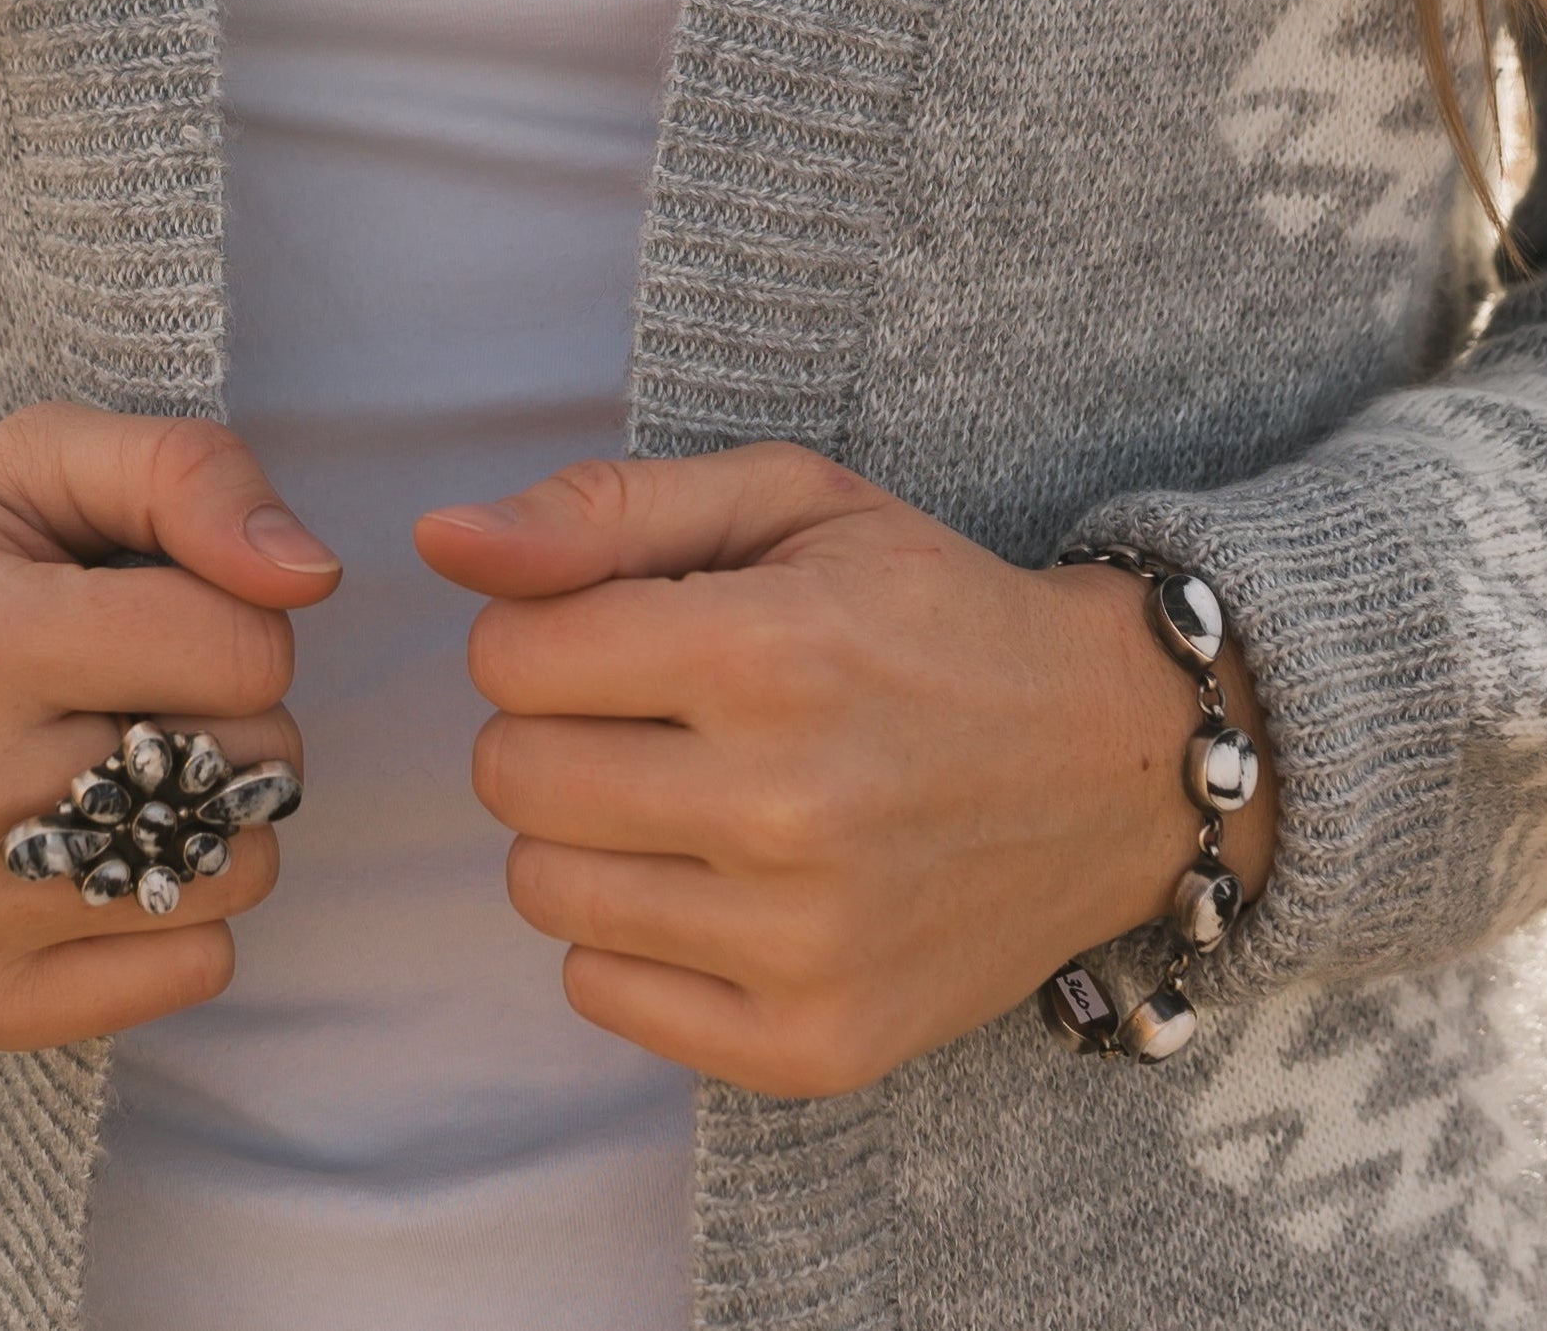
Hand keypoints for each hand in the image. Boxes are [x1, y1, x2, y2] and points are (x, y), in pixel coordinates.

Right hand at [0, 406, 339, 1052]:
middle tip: (133, 687)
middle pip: (243, 768)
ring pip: (233, 877)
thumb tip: (311, 575)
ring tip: (118, 764)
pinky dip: (181, 905)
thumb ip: (192, 475)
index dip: (238, 616)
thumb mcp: (46, 458)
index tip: (163, 609)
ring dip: (214, 813)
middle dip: (229, 713)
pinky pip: (192, 970)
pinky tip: (102, 847)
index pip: (243, 651)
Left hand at [415, 446, 1274, 1100]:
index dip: (536, 630)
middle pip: (512, 777)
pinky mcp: (814, 1042)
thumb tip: (438, 540)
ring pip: (545, 890)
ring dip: (585, 831)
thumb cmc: (926, 610)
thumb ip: (601, 510)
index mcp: (768, 651)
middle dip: (548, 727)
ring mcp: (803, 942)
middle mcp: (784, 806)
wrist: (1108, 762)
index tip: (611, 629)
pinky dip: (629, 934)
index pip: (509, 655)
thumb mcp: (787, 503)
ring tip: (682, 791)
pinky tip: (712, 878)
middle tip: (646, 713)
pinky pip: (603, 994)